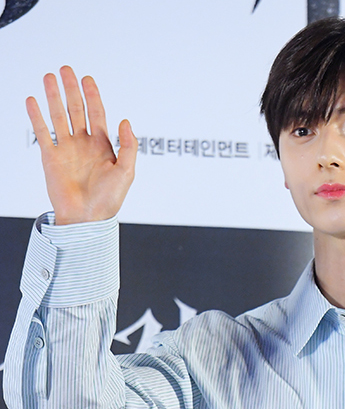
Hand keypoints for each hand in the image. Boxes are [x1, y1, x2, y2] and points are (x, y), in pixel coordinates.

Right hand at [26, 66, 136, 224]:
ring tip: (48, 77)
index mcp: (103, 146)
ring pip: (59, 116)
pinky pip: (43, 132)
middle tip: (66, 70)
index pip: (97, 114)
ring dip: (53, 97)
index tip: (87, 79)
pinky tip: (33, 100)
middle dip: (72, 89)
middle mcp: (84, 144)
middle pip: (77, 110)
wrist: (87, 219)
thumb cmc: (109, 199)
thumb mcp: (127, 171)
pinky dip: (37, 116)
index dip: (93, 96)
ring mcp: (67, 149)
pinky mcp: (51, 157)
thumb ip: (129, 145)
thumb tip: (125, 120)